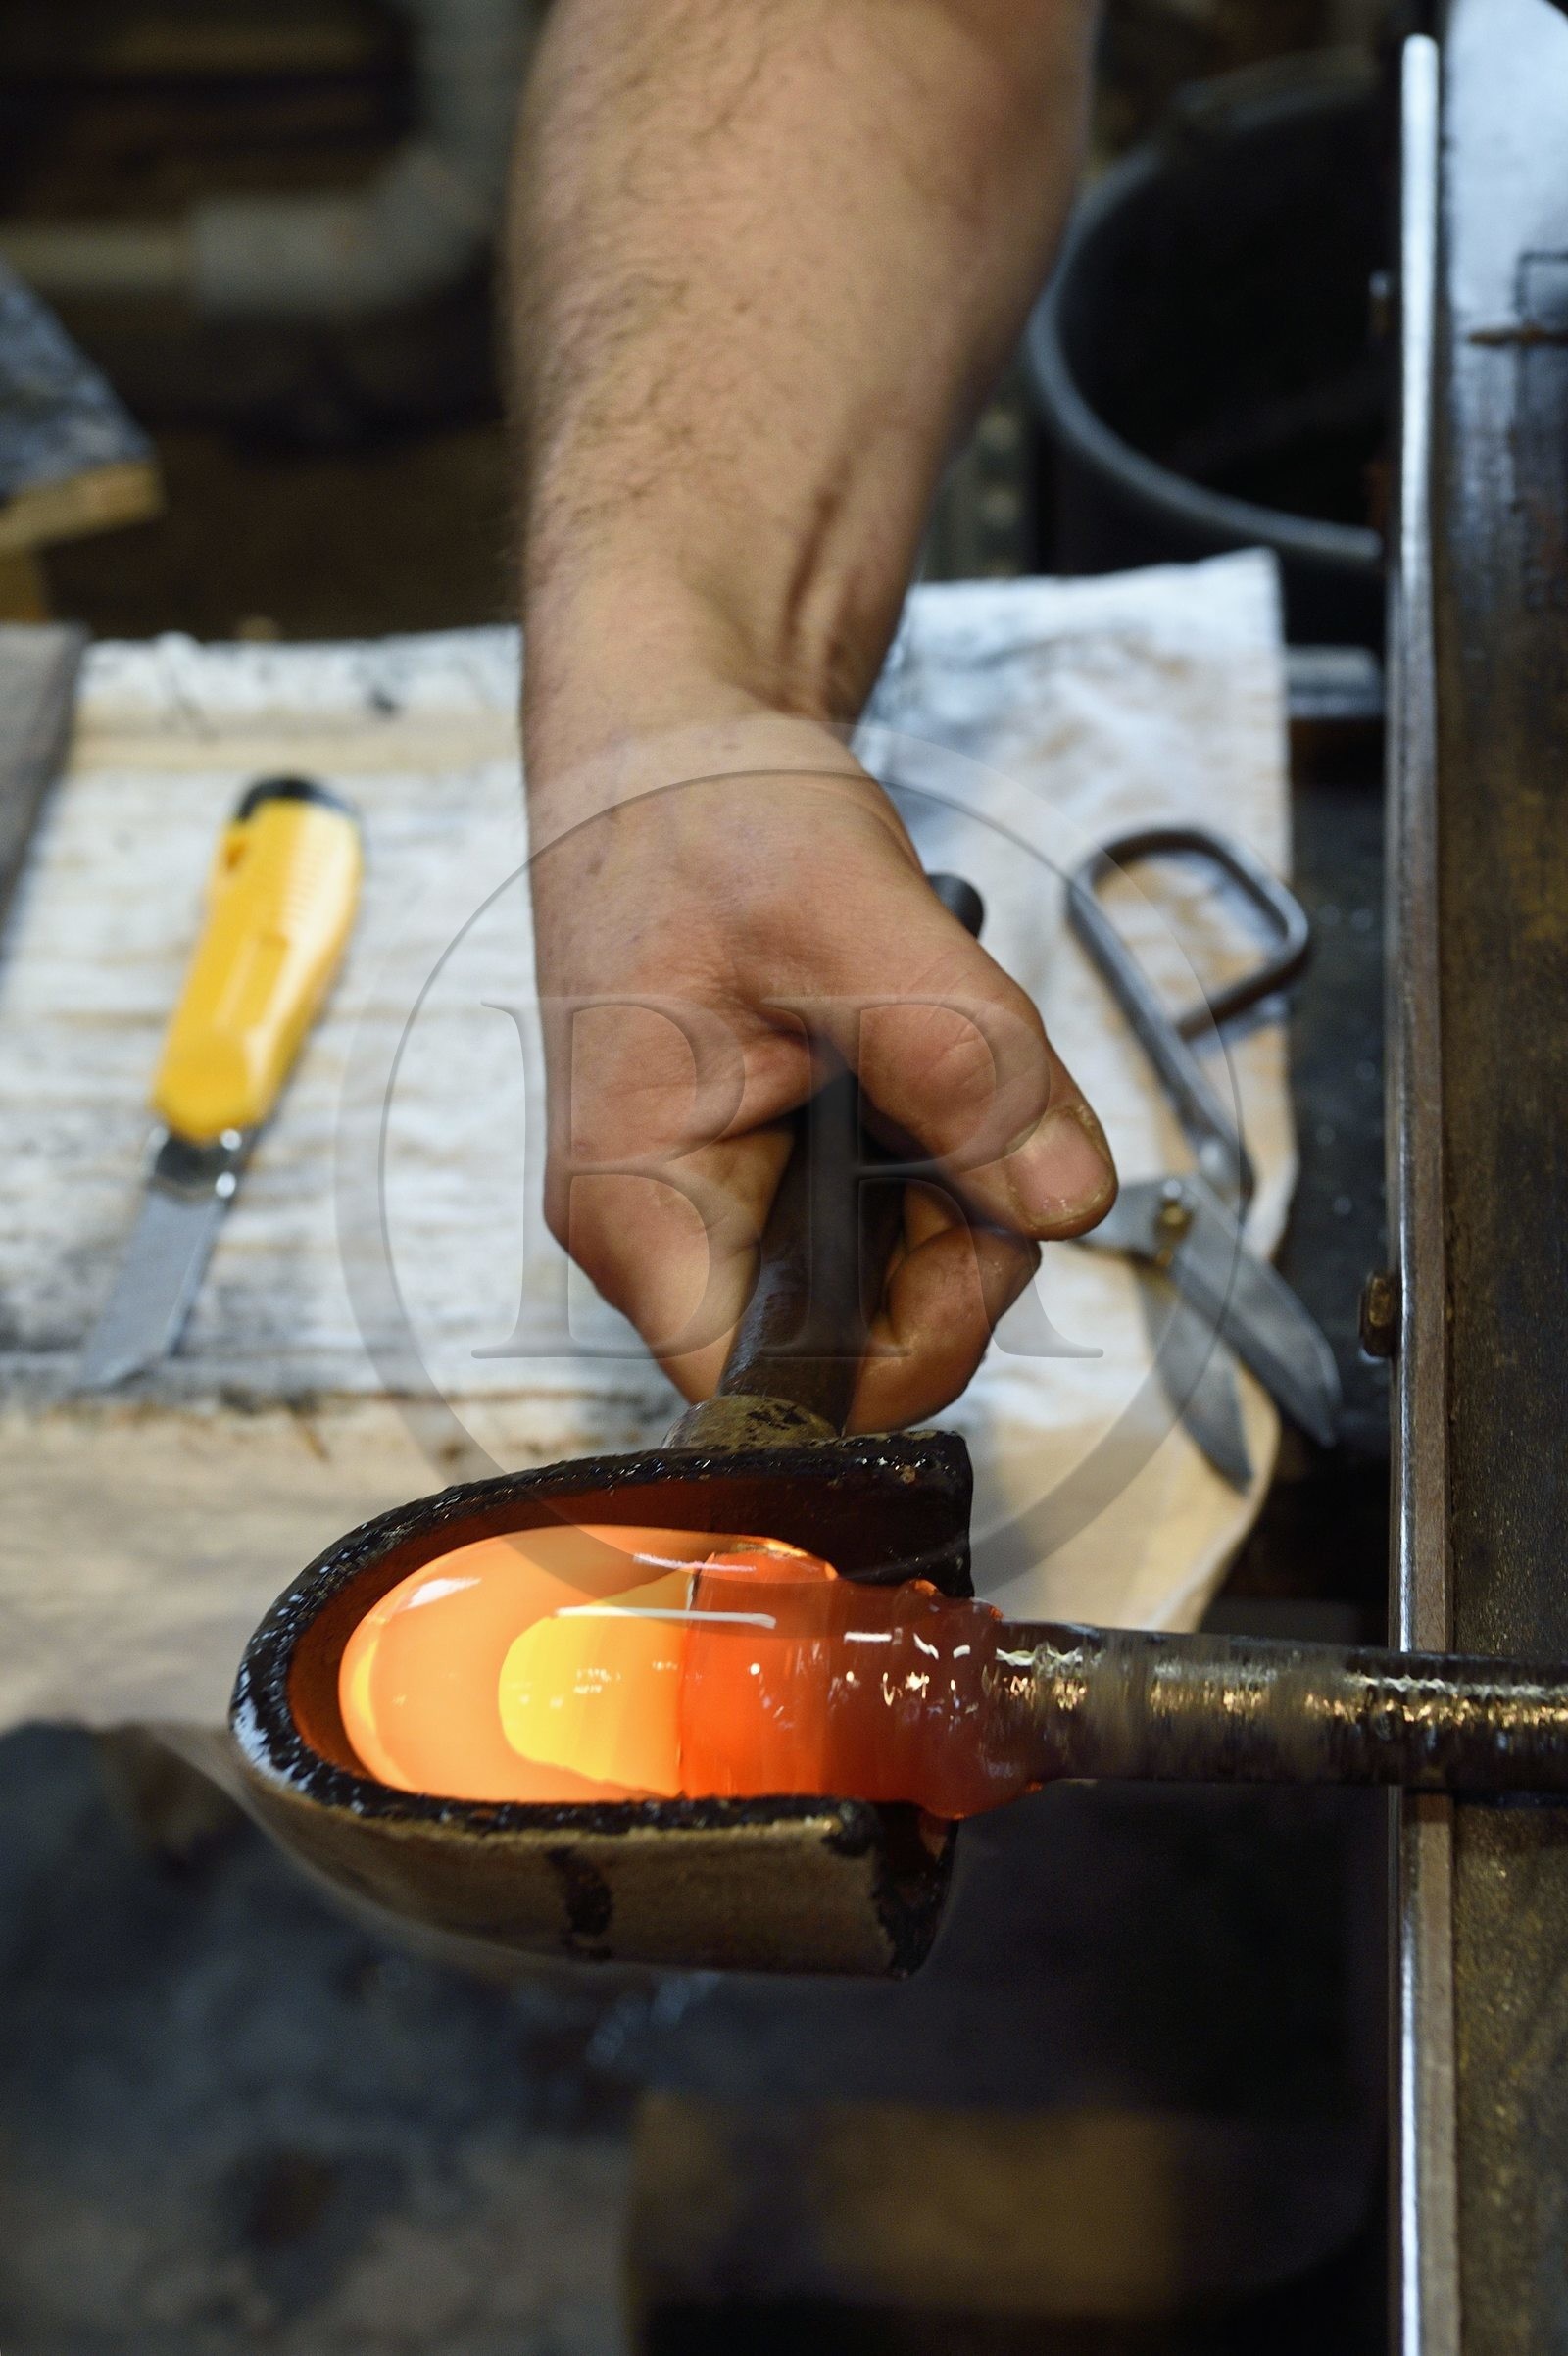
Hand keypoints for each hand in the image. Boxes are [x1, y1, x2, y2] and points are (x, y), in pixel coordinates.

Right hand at [528, 726, 1115, 1430]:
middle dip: (953, 1257)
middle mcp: (670, 1229)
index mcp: (641, 1205)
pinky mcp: (771, 1170)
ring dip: (957, 1199)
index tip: (980, 1241)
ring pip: (881, 1287)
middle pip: (848, 1347)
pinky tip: (926, 1066)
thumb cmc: (700, 816)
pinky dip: (942, 1161)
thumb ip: (960, 1058)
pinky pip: (885, 1222)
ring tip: (946, 1060)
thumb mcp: (842, 912)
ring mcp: (722, 1203)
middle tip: (987, 1118)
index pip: (775, 1390)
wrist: (670, 753)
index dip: (906, 1348)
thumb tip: (1062, 1195)